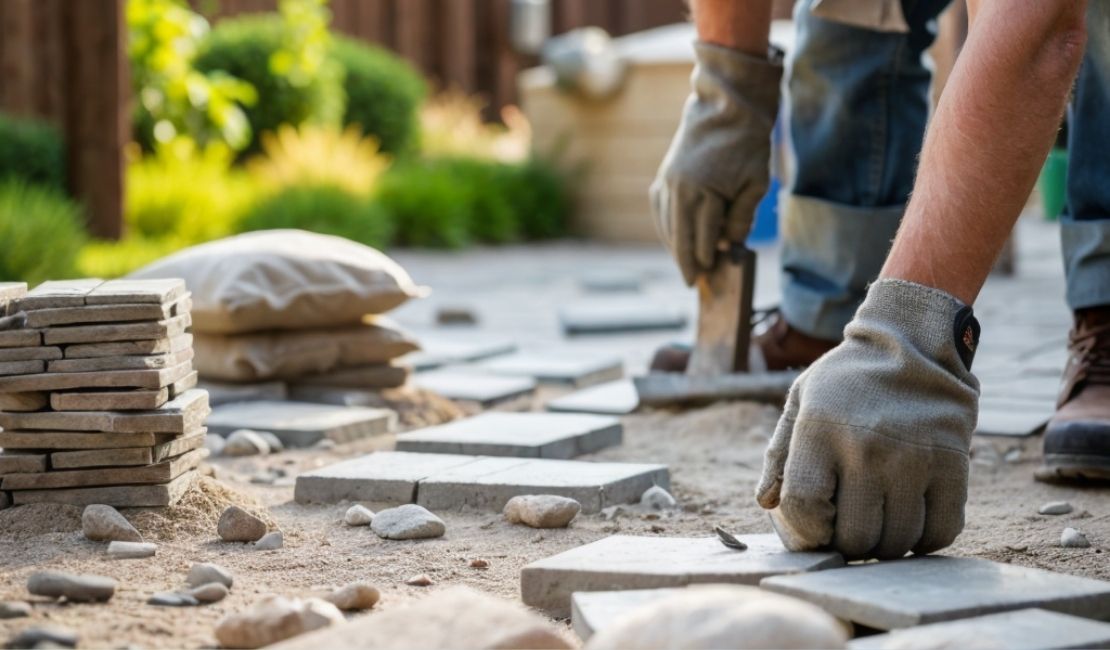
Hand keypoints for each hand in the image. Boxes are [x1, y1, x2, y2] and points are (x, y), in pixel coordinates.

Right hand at [650, 42, 780, 285]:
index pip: (702, 238)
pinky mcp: (664, 175)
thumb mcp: (755, 184)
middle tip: (692, 283)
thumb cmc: (747, 143)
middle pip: (678, 237)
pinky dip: (666, 227)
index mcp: (701, 193)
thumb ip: (741, 218)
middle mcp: (677, 189)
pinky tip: (674, 238)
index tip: (711, 276)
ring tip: (685, 264)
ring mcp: (666, 181)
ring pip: (665, 225)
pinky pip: (660, 210)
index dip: (707, 260)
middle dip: (686, 261)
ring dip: (674, 246)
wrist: (726, 105)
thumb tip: (730, 245)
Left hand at [755, 279, 980, 559]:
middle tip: (848, 526)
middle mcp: (866, 449)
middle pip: (854, 537)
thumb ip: (779, 454)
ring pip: (896, 542)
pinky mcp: (953, 466)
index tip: (814, 525)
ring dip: (885, 545)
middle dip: (846, 543)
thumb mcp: (801, 400)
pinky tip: (911, 520)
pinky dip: (924, 540)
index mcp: (820, 431)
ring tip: (878, 521)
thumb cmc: (848, 378)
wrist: (915, 343)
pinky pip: (940, 532)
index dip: (806, 530)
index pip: (804, 508)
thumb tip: (766, 503)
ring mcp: (913, 460)